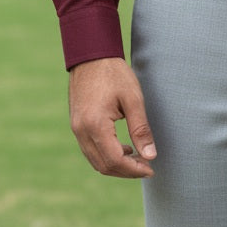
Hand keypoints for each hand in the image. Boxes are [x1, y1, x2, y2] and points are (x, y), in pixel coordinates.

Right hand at [68, 57, 156, 178]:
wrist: (91, 55)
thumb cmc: (114, 73)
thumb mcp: (132, 98)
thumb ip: (141, 129)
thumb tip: (150, 156)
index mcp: (95, 125)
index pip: (114, 160)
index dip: (133, 170)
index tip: (150, 169)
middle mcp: (81, 131)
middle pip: (103, 166)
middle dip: (126, 171)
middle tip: (146, 167)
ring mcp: (76, 129)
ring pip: (95, 161)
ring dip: (116, 165)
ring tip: (137, 159)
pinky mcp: (77, 125)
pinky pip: (90, 150)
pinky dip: (106, 155)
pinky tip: (122, 148)